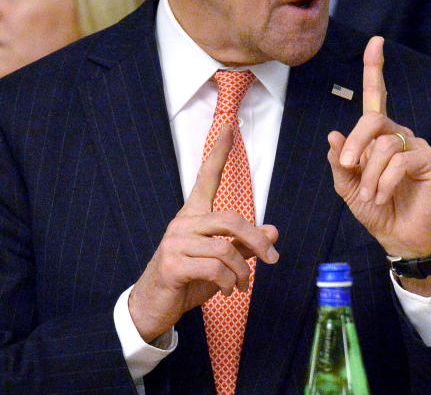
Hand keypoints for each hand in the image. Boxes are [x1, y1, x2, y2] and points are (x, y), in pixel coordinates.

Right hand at [128, 125, 279, 342]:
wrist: (153, 308)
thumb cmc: (188, 280)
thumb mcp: (222, 262)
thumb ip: (245, 245)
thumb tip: (273, 231)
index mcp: (194, 216)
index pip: (206, 178)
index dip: (219, 153)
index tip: (229, 127)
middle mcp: (183, 223)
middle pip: (232, 220)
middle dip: (258, 241)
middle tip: (272, 260)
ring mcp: (174, 243)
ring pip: (226, 249)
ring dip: (243, 271)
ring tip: (243, 285)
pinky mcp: (172, 265)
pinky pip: (215, 269)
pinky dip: (228, 282)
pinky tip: (227, 291)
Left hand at [328, 36, 430, 293]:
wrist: (399, 237)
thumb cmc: (375, 209)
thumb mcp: (347, 187)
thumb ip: (340, 162)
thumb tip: (334, 134)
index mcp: (378, 136)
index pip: (377, 96)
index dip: (375, 68)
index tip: (376, 41)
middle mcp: (399, 134)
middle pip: (374, 119)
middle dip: (356, 142)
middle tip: (349, 166)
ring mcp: (416, 146)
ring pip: (385, 144)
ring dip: (370, 174)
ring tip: (370, 196)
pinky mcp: (429, 160)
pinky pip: (401, 161)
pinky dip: (385, 181)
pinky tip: (383, 196)